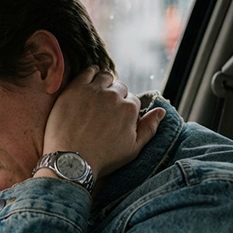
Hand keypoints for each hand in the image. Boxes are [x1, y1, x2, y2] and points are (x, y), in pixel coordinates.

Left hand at [42, 67, 165, 180]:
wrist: (71, 160)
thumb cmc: (103, 158)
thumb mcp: (133, 149)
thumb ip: (149, 128)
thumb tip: (161, 111)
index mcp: (129, 109)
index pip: (132, 100)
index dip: (125, 108)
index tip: (115, 117)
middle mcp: (114, 96)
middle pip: (120, 88)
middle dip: (115, 96)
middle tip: (104, 109)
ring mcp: (94, 90)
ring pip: (105, 77)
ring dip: (104, 84)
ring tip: (97, 96)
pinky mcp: (76, 88)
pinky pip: (88, 71)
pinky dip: (91, 73)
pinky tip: (90, 80)